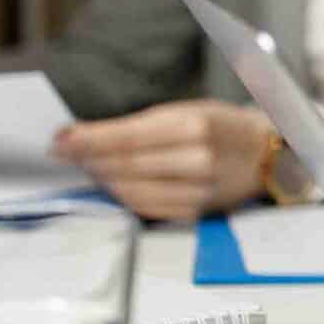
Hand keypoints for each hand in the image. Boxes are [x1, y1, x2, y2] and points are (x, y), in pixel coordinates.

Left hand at [51, 99, 273, 221]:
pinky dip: (123, 196)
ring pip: (131, 190)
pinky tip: (112, 183)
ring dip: (102, 178)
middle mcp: (197, 161)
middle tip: (64, 152)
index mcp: (195, 127)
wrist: (264, 156)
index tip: (60, 140)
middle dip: (88, 159)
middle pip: (125, 165)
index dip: (88, 141)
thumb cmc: (222, 127)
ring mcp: (197, 191)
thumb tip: (86, 136)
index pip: (127, 138)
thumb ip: (139, 125)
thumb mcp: (185, 111)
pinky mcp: (195, 213)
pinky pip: (146, 208)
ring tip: (87, 165)